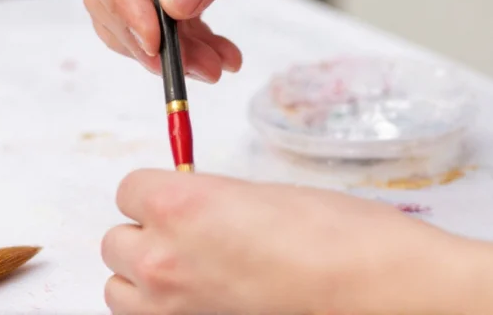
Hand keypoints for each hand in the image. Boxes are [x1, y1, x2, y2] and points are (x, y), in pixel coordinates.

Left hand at [102, 170, 468, 314]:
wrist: (377, 292)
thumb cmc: (335, 236)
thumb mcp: (259, 195)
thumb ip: (206, 200)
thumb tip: (187, 209)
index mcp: (178, 204)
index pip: (128, 190)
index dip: (154, 194)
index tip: (174, 200)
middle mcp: (163, 257)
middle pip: (115, 242)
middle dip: (146, 236)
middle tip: (186, 238)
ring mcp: (170, 307)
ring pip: (118, 288)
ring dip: (143, 278)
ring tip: (188, 273)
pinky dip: (159, 309)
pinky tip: (200, 299)